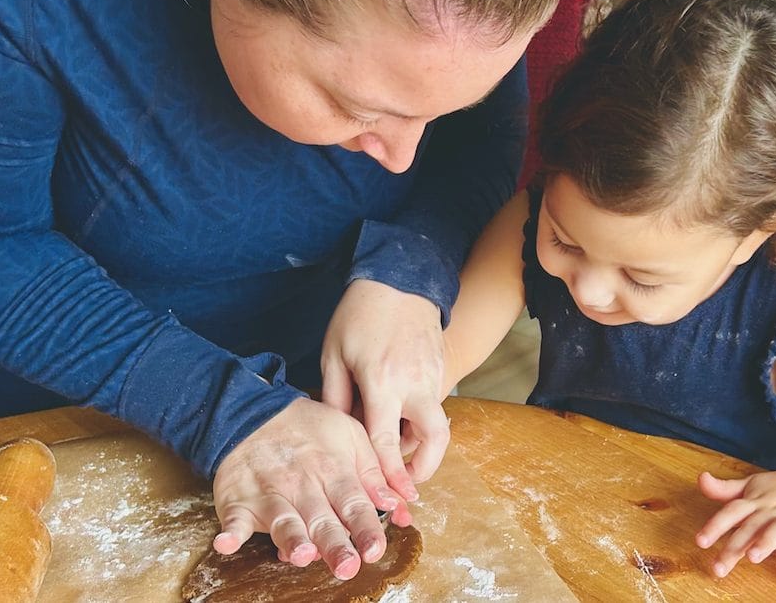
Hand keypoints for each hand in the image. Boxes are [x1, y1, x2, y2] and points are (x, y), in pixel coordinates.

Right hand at [211, 398, 410, 579]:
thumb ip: (377, 473)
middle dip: (333, 542)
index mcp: (333, 469)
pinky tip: (227, 542)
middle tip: (346, 565)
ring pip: (282, 519)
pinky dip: (230, 531)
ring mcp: (269, 493)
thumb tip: (403, 504)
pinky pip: (233, 518)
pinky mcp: (239, 500)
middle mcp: (302, 484)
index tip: (375, 548)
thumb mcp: (352, 438)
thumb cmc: (311, 429)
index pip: (352, 501)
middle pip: (320, 518)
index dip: (364, 526)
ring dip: (290, 537)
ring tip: (301, 554)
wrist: (257, 413)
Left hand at [321, 279, 450, 497]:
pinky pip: (434, 402)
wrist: (398, 278)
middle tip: (408, 483)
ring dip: (418, 440)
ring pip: (435, 422)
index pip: (386, 441)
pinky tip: (398, 411)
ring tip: (391, 440)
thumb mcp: (334, 353)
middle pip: (434, 439)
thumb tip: (338, 433)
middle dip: (425, 468)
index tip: (389, 497)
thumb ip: (335, 397)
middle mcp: (415, 383)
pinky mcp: (441, 366)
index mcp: (383, 382)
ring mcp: (433, 374)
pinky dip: (420, 416)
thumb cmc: (359, 314)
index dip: (387, 474)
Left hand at [695, 468, 775, 584]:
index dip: (715, 525)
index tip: (700, 542)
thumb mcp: (751, 485)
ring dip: (765, 543)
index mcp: (755, 500)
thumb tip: (700, 479)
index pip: (732, 511)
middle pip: (750, 526)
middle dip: (734, 545)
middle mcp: (772, 509)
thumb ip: (725, 489)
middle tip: (718, 567)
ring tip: (752, 558)